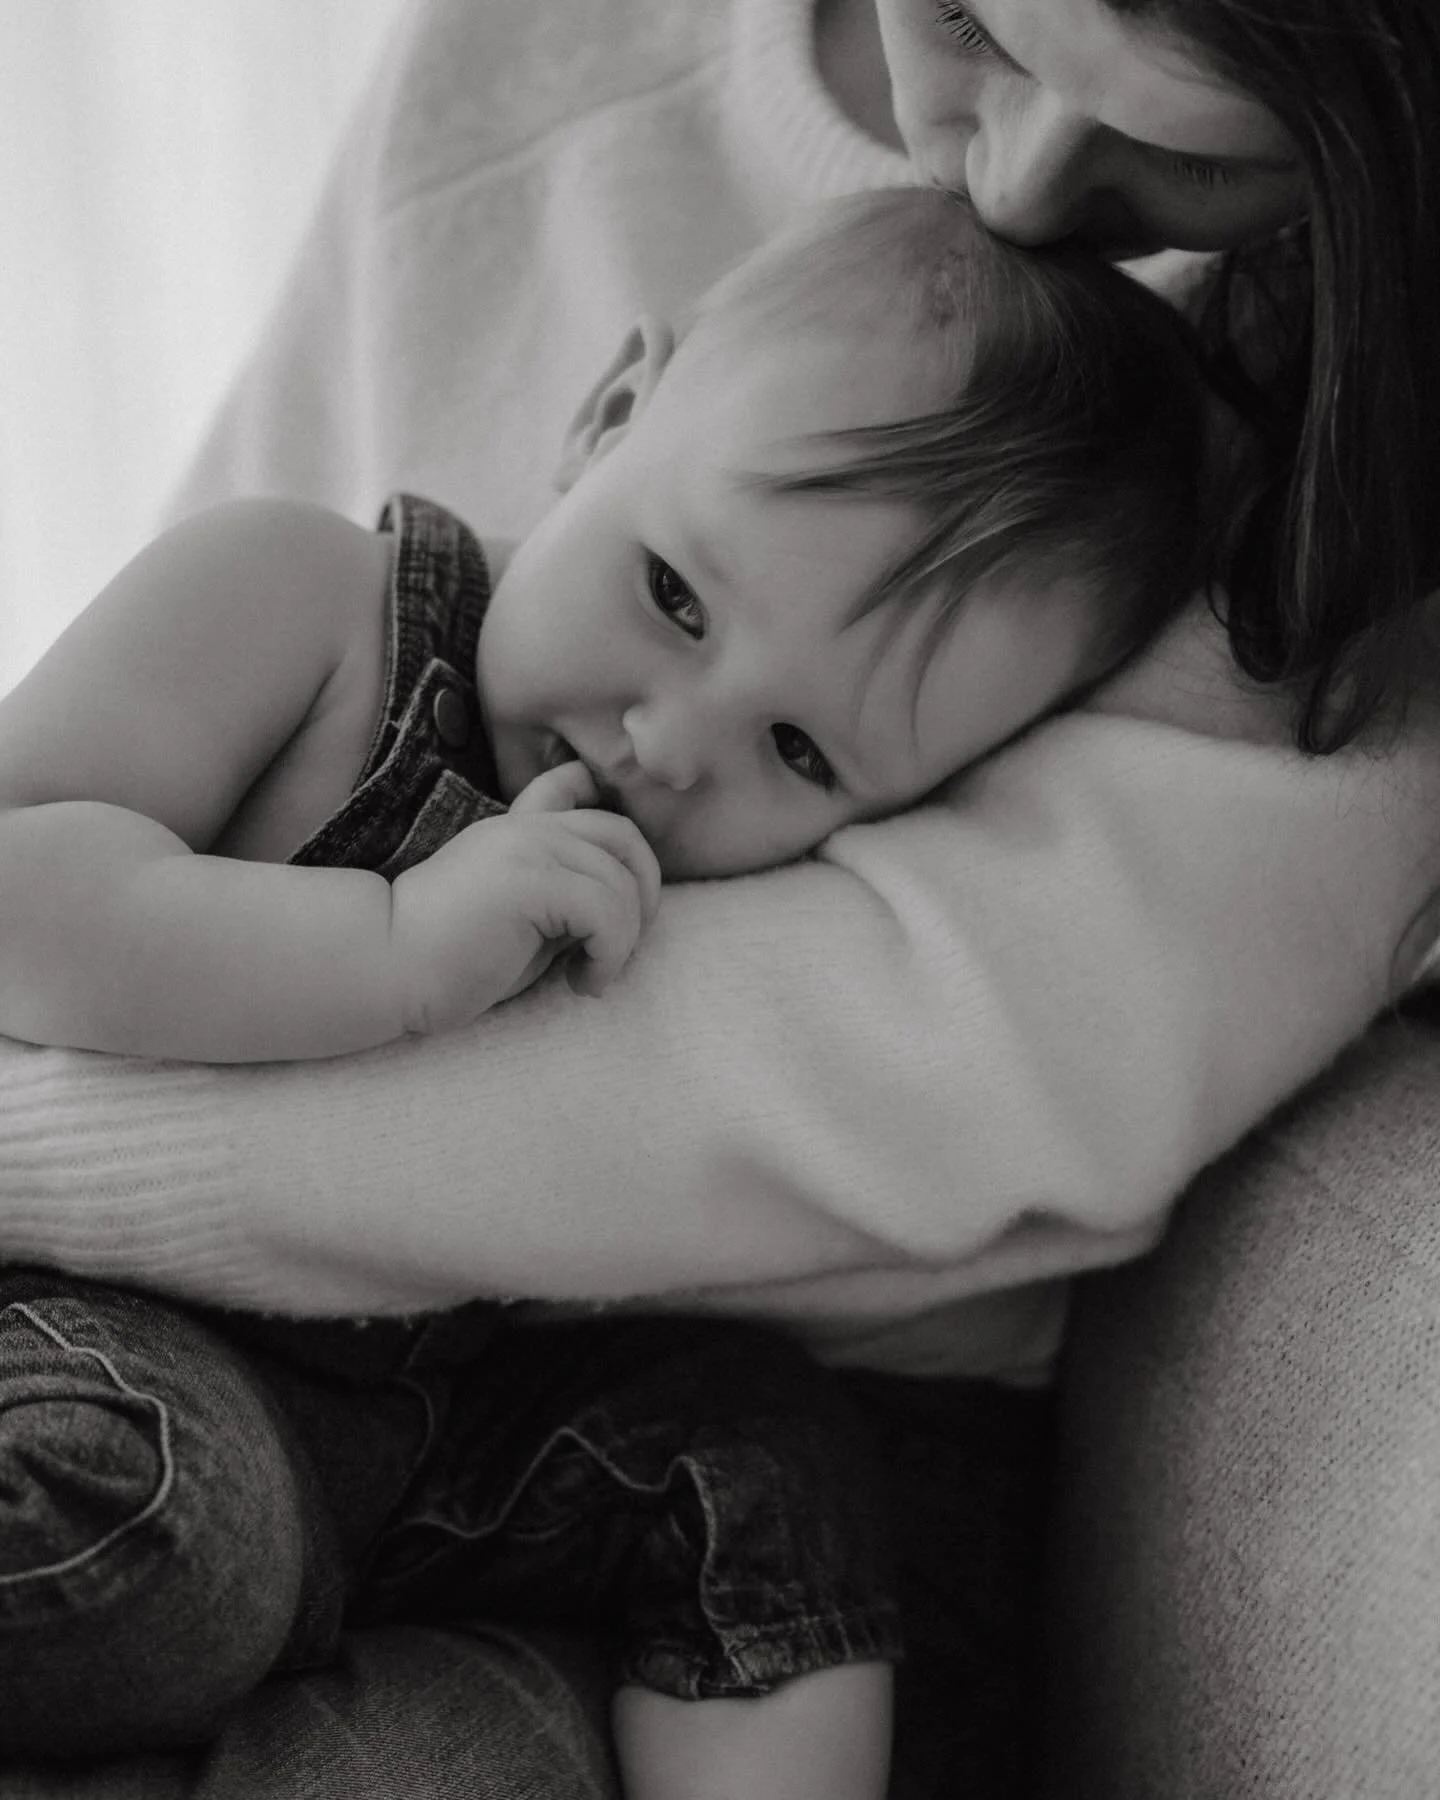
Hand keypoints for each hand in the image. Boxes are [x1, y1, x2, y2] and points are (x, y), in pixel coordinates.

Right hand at [387, 762, 660, 1032]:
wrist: (385, 967)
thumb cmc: (450, 959)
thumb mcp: (519, 919)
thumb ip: (562, 899)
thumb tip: (625, 909)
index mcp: (518, 828)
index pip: (577, 785)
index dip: (609, 835)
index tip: (606, 900)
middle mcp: (528, 828)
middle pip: (623, 836)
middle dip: (642, 893)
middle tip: (617, 947)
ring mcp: (529, 848)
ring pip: (622, 882)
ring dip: (624, 940)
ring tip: (590, 976)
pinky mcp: (530, 883)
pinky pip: (607, 911)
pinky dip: (612, 954)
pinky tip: (582, 983)